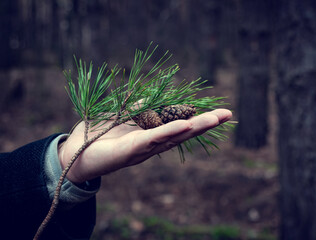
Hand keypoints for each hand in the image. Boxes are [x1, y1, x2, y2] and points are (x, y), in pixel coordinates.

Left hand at [58, 109, 231, 182]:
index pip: (179, 125)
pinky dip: (169, 132)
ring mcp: (143, 149)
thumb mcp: (123, 115)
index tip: (217, 111)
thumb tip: (156, 96)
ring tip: (214, 119)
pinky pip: (152, 140)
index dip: (198, 118)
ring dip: (194, 128)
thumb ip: (141, 106)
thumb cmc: (100, 135)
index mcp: (151, 135)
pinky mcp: (129, 152)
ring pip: (173, 137)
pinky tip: (185, 126)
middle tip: (228, 114)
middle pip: (183, 132)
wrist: (75, 153)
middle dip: (205, 124)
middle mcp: (152, 144)